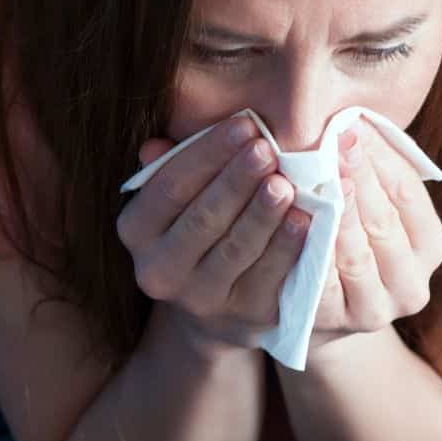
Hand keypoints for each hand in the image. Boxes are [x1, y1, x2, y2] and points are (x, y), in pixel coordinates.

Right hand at [116, 117, 311, 352]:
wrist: (217, 306)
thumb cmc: (199, 226)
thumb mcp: (178, 198)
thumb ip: (172, 167)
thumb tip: (157, 143)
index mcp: (136, 231)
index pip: (170, 186)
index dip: (208, 153)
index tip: (245, 124)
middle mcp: (158, 270)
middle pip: (203, 218)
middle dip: (237, 180)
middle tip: (267, 149)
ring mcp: (200, 299)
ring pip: (235, 249)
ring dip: (262, 213)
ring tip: (286, 182)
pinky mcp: (243, 316)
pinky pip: (268, 277)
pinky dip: (287, 247)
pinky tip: (305, 219)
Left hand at [308, 118, 441, 352]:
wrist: (318, 315)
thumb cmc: (348, 241)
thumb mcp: (372, 209)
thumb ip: (374, 173)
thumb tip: (357, 118)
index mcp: (431, 247)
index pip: (408, 193)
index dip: (381, 158)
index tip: (353, 126)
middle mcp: (413, 284)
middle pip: (383, 221)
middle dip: (359, 177)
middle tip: (333, 141)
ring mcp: (377, 309)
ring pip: (355, 253)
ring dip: (334, 213)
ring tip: (313, 177)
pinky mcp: (337, 324)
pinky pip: (321, 284)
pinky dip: (308, 251)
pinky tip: (294, 221)